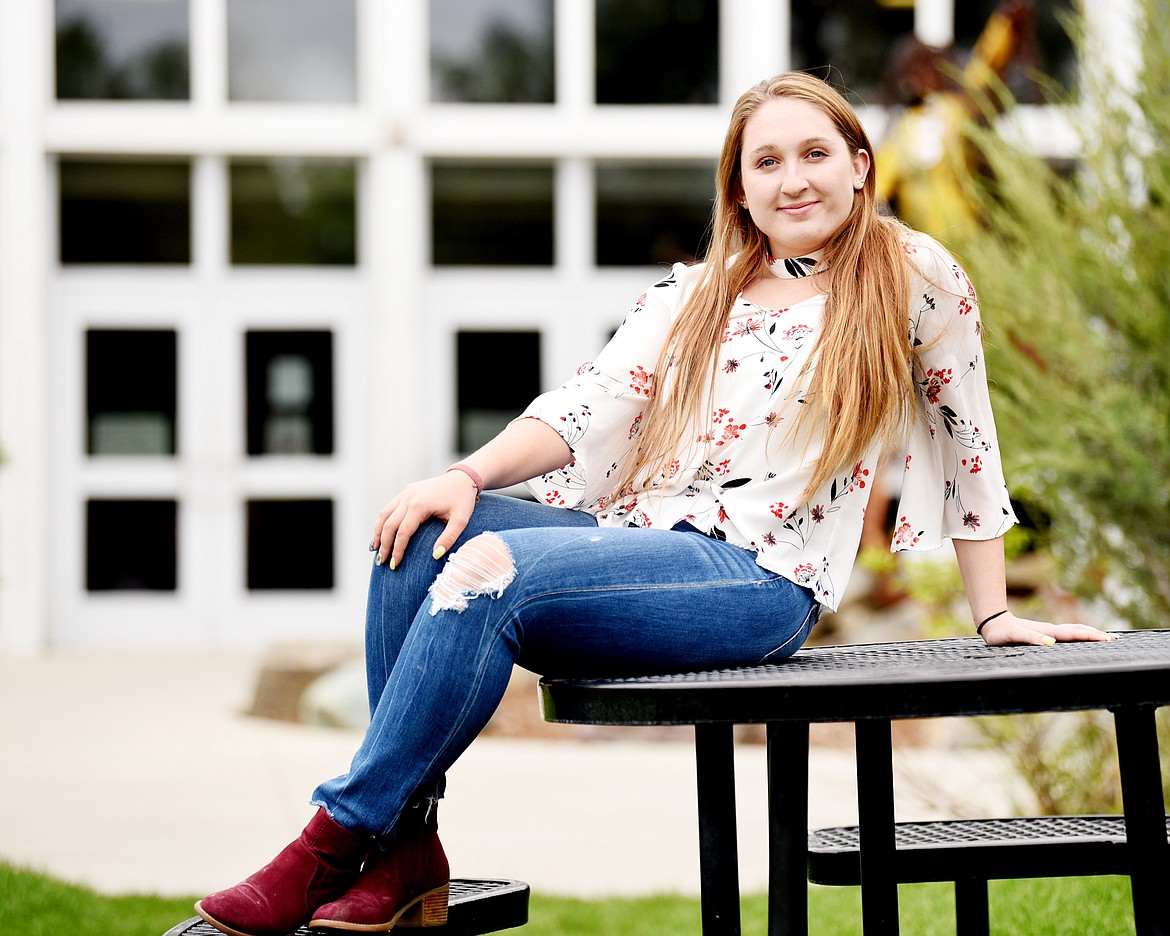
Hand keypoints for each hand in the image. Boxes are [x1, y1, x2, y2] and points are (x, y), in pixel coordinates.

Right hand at [371, 471, 479, 569]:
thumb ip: (449, 538)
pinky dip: (383, 522)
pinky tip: (382, 533)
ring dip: (378, 533)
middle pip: (389, 525)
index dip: (397, 550)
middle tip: (382, 562)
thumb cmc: (462, 500)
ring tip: (376, 549)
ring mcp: (405, 493)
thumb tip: (436, 556)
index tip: (394, 564)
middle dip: (384, 545)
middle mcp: (408, 498)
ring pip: (384, 515)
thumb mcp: (461, 520)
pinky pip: (389, 508)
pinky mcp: (406, 492)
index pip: (403, 532)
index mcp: (420, 505)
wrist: (462, 478)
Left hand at [979, 611, 1115, 646]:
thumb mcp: (1014, 636)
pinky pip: (1067, 633)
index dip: (1089, 637)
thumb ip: (1030, 638)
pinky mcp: (1045, 633)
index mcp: (1047, 631)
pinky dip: (1079, 634)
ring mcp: (1049, 631)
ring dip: (1090, 633)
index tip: (1105, 639)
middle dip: (1096, 635)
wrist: (993, 623)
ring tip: (1106, 637)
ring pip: (1074, 630)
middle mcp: (1051, 630)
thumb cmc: (1002, 633)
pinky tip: (1083, 637)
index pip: (1073, 634)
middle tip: (1114, 639)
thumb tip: (1050, 642)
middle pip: (1078, 631)